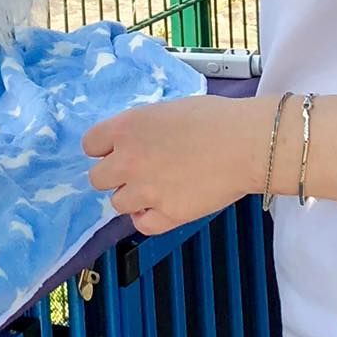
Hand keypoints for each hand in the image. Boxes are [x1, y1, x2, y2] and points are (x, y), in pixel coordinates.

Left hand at [82, 95, 275, 234]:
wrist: (245, 144)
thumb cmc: (214, 119)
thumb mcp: (166, 111)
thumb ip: (142, 128)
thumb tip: (134, 141)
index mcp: (127, 128)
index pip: (90, 144)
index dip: (104, 148)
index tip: (117, 150)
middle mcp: (128, 160)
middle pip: (97, 178)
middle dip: (114, 175)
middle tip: (137, 171)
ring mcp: (145, 190)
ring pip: (117, 203)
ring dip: (133, 197)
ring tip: (157, 187)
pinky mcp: (166, 215)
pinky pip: (141, 225)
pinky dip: (150, 218)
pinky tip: (164, 205)